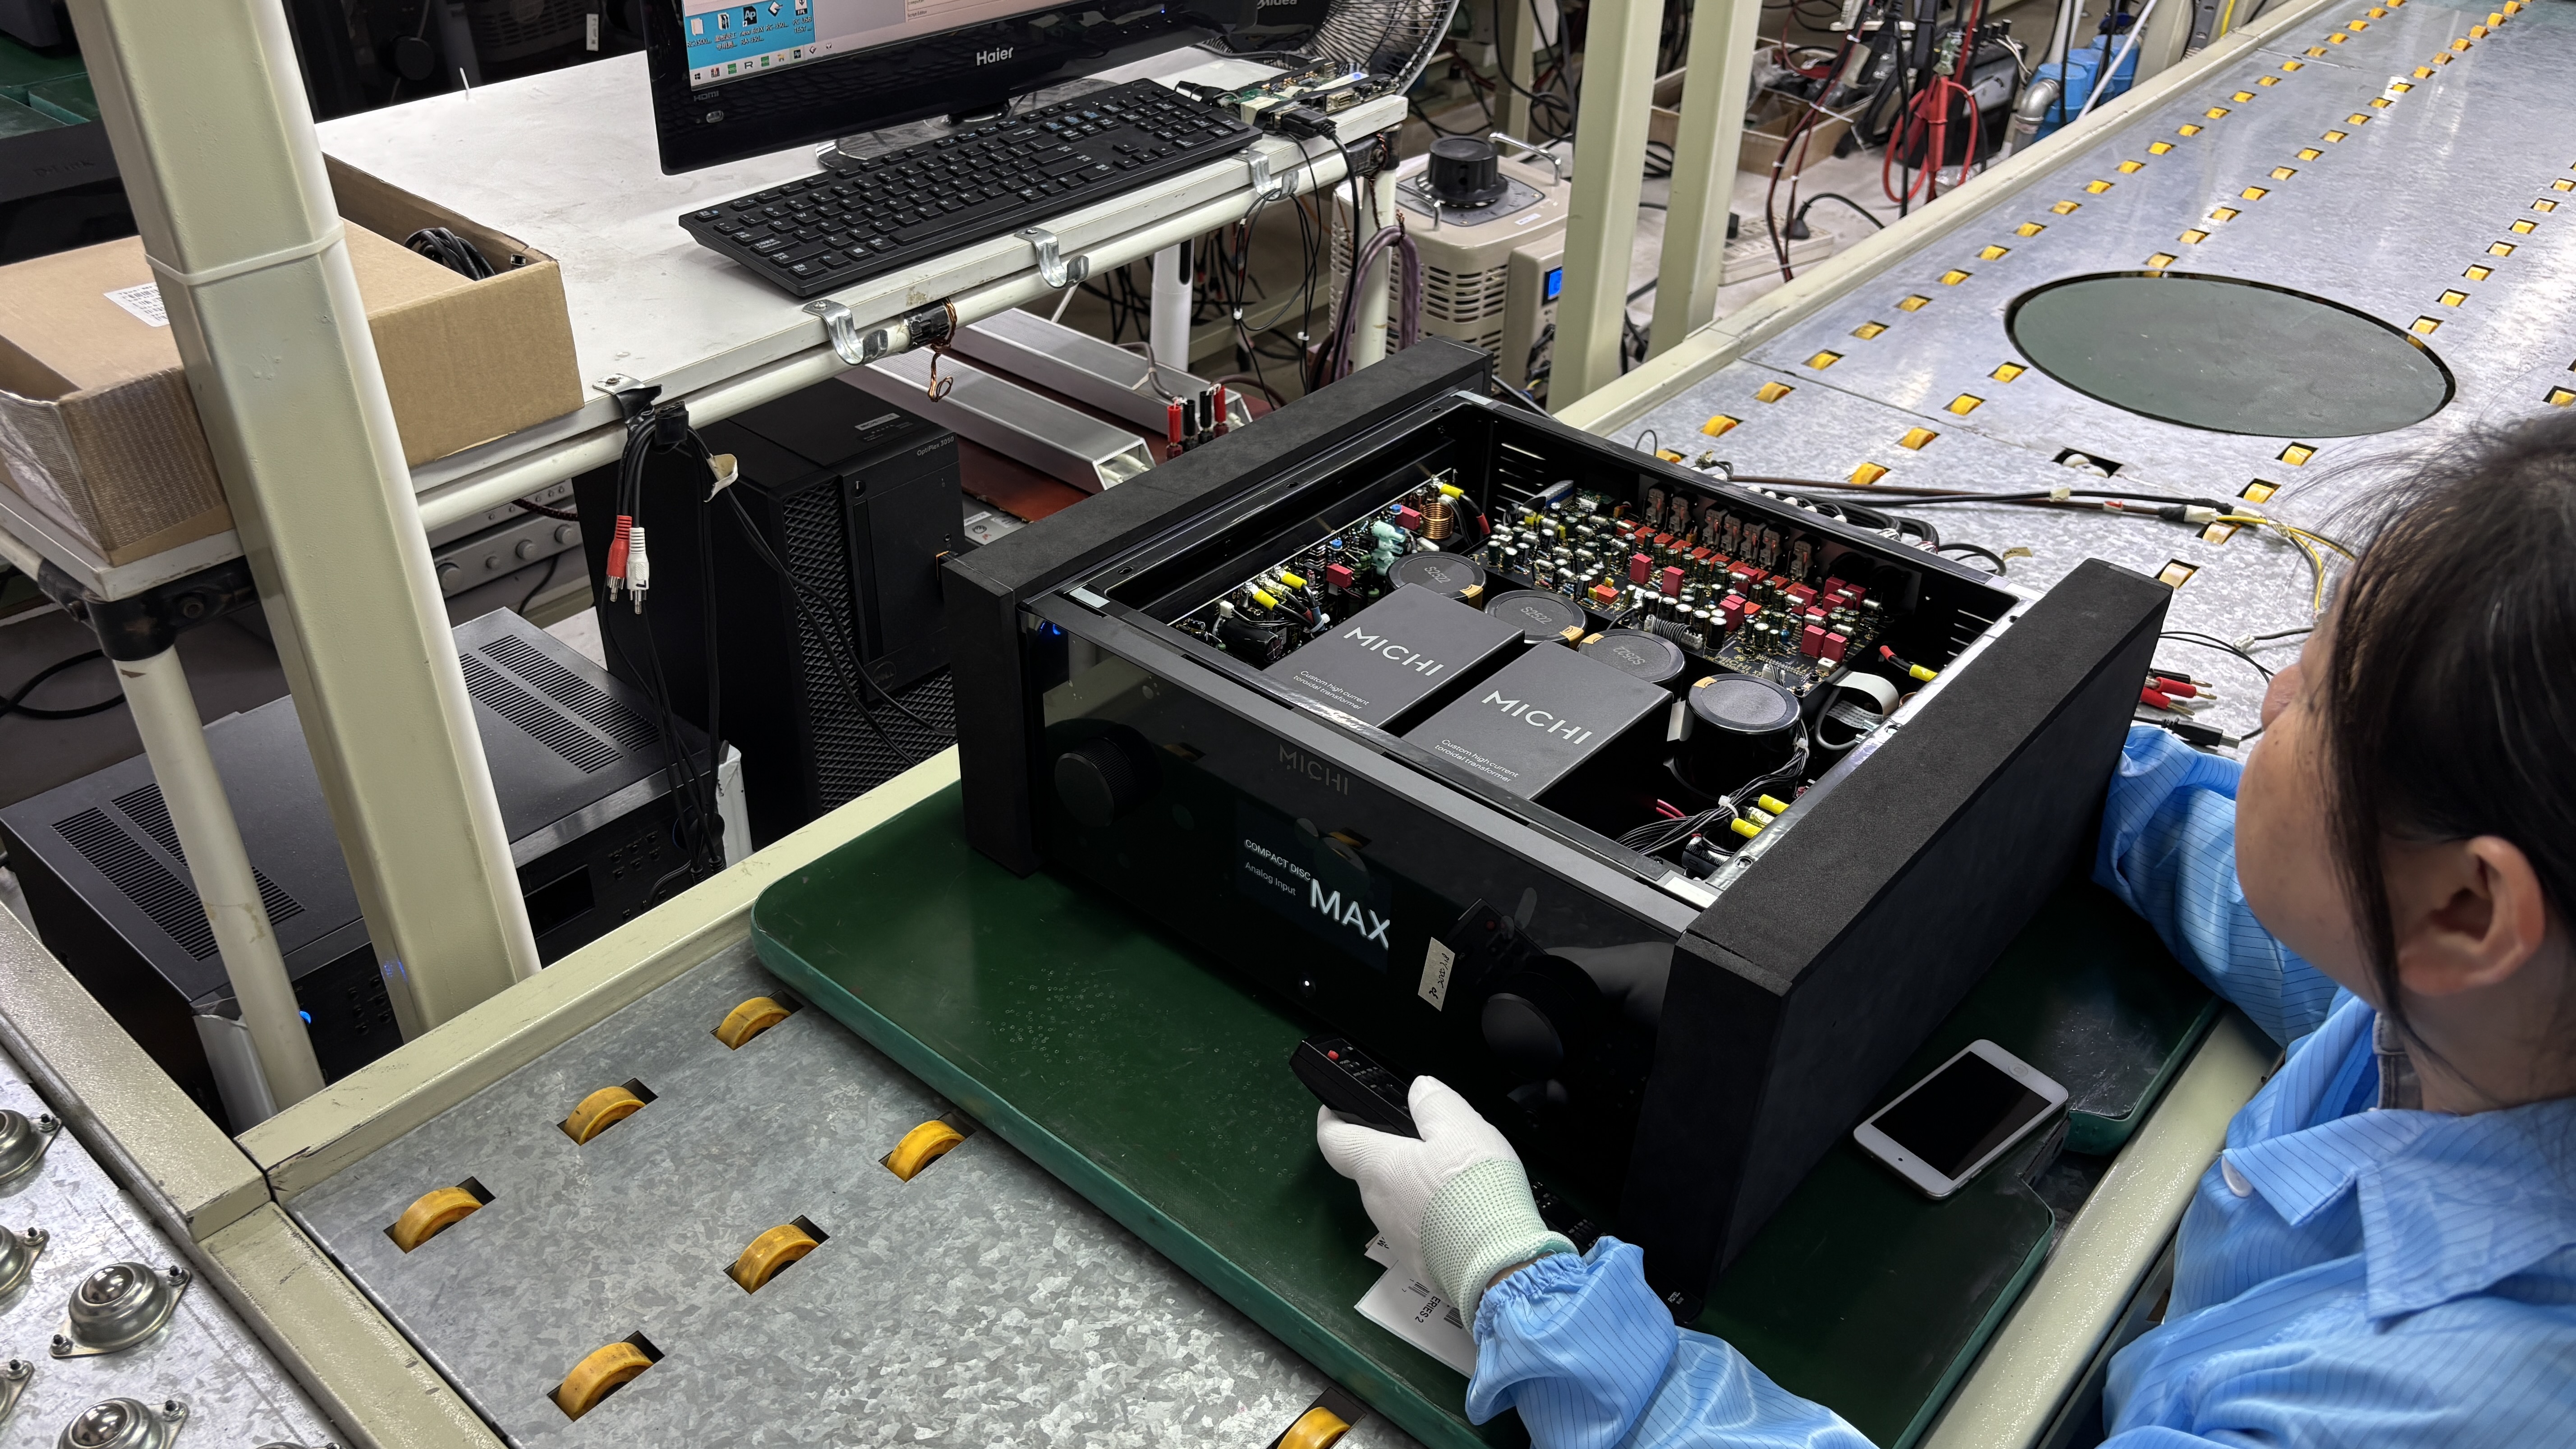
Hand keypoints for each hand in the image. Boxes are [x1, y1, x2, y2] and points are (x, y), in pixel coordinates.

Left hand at [1316, 1076, 1574, 1318]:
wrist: (1498, 1264)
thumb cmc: (1474, 1192)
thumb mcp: (1461, 1128)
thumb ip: (1435, 1103)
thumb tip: (1420, 1090)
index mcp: (1378, 1166)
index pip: (1334, 1140)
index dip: (1332, 1119)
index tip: (1337, 1109)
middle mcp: (1377, 1204)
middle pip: (1372, 1168)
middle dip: (1393, 1150)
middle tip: (1428, 1137)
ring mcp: (1396, 1236)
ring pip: (1397, 1197)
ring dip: (1417, 1182)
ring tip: (1458, 1172)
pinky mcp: (1419, 1259)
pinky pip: (1418, 1226)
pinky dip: (1434, 1212)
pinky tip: (1466, 1206)